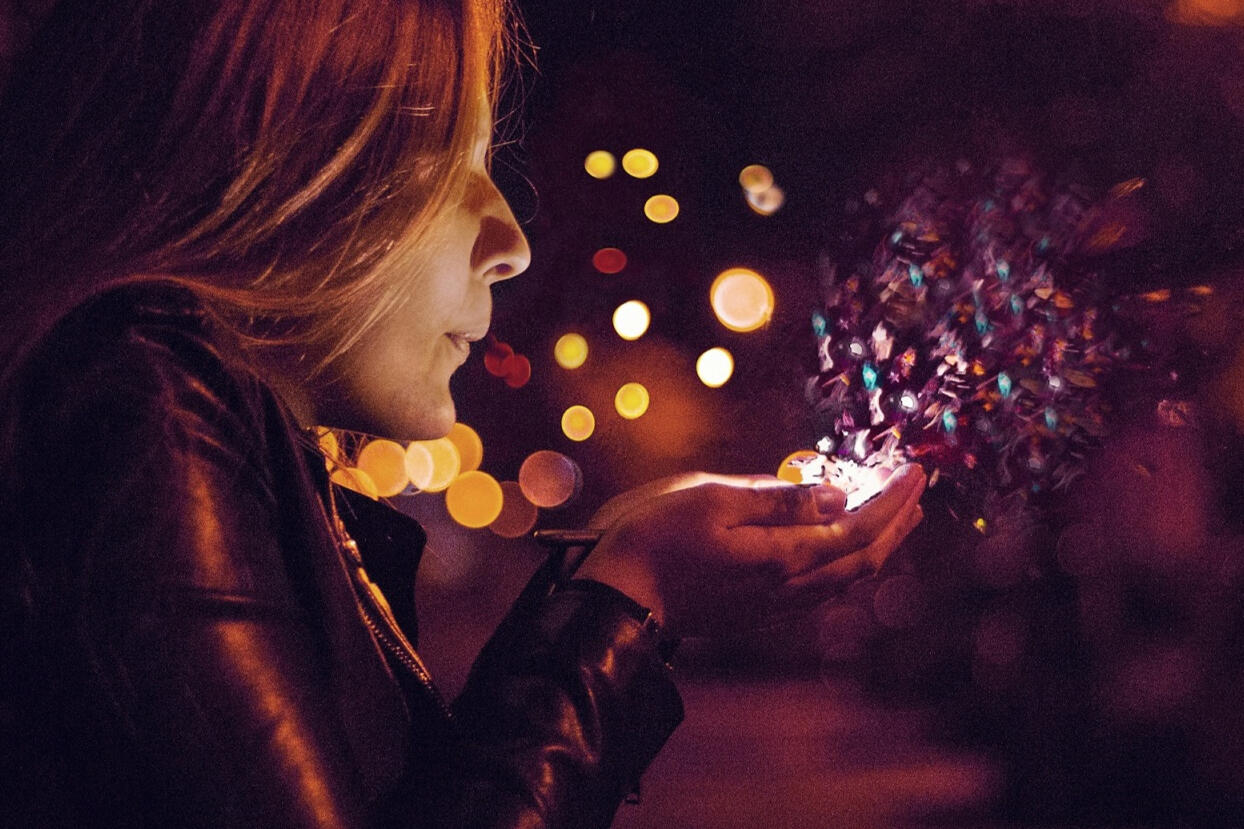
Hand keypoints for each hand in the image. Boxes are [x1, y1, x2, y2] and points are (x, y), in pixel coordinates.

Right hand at [575, 464, 925, 635]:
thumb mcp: (713, 498)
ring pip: (844, 580)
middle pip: (863, 560)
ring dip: (876, 546)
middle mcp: (787, 588)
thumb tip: (837, 495)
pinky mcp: (754, 613)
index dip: (894, 499)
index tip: (916, 469)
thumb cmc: (656, 538)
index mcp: (782, 556)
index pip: (859, 527)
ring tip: (892, 518)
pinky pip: (819, 591)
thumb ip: (778, 499)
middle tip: (916, 491)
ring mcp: (771, 606)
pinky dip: (845, 564)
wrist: (616, 597)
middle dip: (897, 523)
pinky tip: (840, 551)